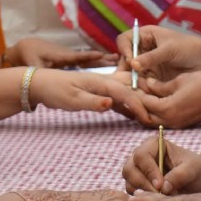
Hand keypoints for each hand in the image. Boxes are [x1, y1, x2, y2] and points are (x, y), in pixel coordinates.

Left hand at [6, 36, 114, 68]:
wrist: (27, 46)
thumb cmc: (30, 55)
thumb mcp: (34, 64)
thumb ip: (41, 71)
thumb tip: (45, 76)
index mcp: (62, 57)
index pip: (79, 57)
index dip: (89, 57)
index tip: (102, 55)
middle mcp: (69, 55)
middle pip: (89, 58)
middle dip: (103, 58)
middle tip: (119, 58)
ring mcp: (70, 57)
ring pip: (89, 59)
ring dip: (103, 60)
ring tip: (117, 59)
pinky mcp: (70, 59)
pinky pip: (86, 61)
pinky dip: (96, 62)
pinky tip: (105, 63)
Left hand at [31, 68, 149, 121]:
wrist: (41, 84)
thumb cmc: (55, 91)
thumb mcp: (72, 99)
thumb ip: (92, 102)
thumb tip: (111, 104)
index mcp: (101, 81)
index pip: (126, 92)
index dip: (139, 106)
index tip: (148, 119)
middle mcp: (105, 81)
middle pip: (132, 87)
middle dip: (147, 98)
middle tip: (160, 112)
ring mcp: (102, 86)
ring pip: (127, 91)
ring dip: (139, 100)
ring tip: (151, 113)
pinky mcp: (98, 93)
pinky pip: (117, 98)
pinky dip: (127, 106)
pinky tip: (134, 115)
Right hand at [115, 24, 200, 81]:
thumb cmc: (189, 49)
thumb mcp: (169, 50)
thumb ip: (151, 57)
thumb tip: (133, 65)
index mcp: (146, 36)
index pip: (125, 40)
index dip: (125, 49)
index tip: (131, 61)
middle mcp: (143, 49)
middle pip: (125, 57)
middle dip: (125, 68)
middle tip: (128, 79)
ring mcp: (146, 63)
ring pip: (130, 71)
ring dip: (131, 79)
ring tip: (134, 87)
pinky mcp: (151, 77)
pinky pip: (140, 81)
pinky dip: (139, 86)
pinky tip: (141, 92)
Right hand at [121, 134, 200, 193]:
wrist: (198, 178)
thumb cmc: (196, 169)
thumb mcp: (193, 170)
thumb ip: (179, 175)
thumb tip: (164, 187)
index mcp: (154, 144)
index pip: (141, 156)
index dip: (149, 171)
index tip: (161, 185)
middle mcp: (141, 155)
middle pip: (129, 168)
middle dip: (143, 184)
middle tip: (159, 195)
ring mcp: (137, 169)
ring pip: (129, 181)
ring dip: (142, 193)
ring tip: (160, 199)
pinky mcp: (137, 183)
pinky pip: (132, 191)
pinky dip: (142, 198)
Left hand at [137, 72, 200, 128]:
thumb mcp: (179, 80)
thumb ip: (159, 85)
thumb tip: (147, 84)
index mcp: (167, 109)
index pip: (143, 103)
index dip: (135, 91)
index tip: (130, 82)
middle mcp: (170, 121)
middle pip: (144, 116)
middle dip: (137, 104)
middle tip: (133, 90)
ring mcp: (177, 124)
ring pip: (153, 120)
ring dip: (146, 109)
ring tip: (142, 94)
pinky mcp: (183, 123)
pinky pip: (163, 120)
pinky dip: (156, 112)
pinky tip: (155, 99)